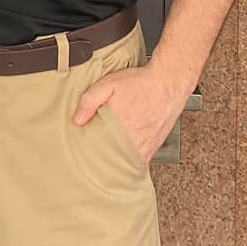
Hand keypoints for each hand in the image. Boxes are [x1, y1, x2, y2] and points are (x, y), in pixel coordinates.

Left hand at [72, 58, 188, 165]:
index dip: (88, 151)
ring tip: (105, 157)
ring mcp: (145, 146)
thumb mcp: (109, 84)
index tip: (82, 150)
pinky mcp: (154, 147)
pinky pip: (139, 161)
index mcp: (119, 127)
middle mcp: (134, 140)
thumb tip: (77, 120)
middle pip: (111, 159)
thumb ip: (90, 100)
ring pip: (125, 162)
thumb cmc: (141, 83)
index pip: (98, 149)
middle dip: (100, 158)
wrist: (169, 83)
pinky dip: (129, 160)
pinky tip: (122, 155)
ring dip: (115, 161)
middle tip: (92, 156)